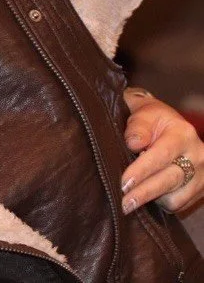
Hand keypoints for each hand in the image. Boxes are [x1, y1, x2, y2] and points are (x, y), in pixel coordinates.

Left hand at [121, 87, 203, 214]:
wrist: (170, 126)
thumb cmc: (151, 120)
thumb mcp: (143, 114)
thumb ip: (138, 127)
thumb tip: (134, 144)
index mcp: (183, 134)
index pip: (161, 156)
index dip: (141, 172)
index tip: (124, 184)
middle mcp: (197, 156)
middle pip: (169, 180)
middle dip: (143, 193)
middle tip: (123, 204)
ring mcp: (202, 174)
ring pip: (176, 198)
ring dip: (152, 198)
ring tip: (133, 195)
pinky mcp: (201, 189)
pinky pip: (179, 204)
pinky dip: (162, 202)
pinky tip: (149, 193)